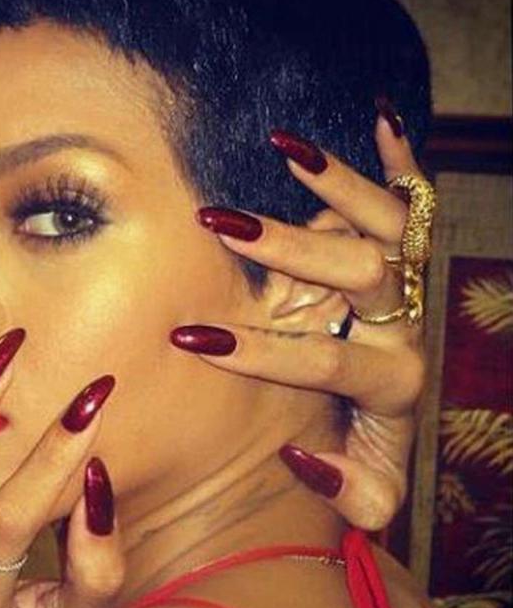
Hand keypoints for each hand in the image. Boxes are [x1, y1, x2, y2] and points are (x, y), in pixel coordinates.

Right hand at [171, 104, 425, 530]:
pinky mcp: (409, 252)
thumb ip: (350, 490)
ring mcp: (408, 281)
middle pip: (358, 272)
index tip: (191, 337)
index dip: (257, 350)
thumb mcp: (373, 487)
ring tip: (281, 149)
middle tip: (218, 226)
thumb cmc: (371, 445)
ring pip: (387, 222)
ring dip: (335, 183)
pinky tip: (382, 118)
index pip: (323, 358)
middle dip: (285, 249)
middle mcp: (406, 323)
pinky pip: (417, 199)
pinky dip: (401, 160)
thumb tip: (300, 455)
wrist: (401, 409)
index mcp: (392, 382)